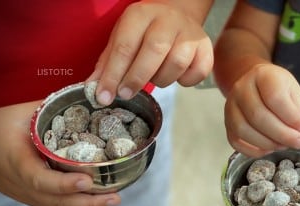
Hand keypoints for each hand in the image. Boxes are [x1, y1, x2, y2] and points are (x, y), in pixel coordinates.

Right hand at [0, 102, 120, 205]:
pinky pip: (51, 203)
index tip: (88, 182)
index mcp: (15, 161)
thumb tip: (88, 98)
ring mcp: (20, 192)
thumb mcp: (21, 111)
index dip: (63, 184)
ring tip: (111, 200)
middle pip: (54, 202)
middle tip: (115, 199)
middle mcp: (18, 183)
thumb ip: (52, 108)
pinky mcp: (24, 194)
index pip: (39, 179)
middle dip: (86, 203)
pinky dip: (72, 203)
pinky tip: (92, 199)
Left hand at [87, 0, 213, 103]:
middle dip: (136, 78)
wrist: (177, 16)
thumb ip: (108, 63)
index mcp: (141, 15)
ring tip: (155, 78)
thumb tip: (94, 90)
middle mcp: (167, 20)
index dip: (113, 74)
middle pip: (154, 51)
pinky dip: (185, 81)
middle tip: (125, 95)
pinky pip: (197, 72)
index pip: (125, 46)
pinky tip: (176, 76)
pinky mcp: (205, 48)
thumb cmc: (144, 33)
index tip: (104, 97)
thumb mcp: (122, 39)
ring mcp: (190, 33)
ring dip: (162, 79)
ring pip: (177, 63)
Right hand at [224, 63, 299, 156]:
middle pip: (258, 116)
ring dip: (268, 143)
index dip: (290, 116)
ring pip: (244, 130)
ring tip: (284, 145)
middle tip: (299, 142)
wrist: (252, 83)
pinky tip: (269, 149)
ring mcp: (230, 106)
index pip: (274, 97)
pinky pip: (235, 141)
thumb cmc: (276, 88)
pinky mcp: (227, 123)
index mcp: (262, 75)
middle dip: (282, 134)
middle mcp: (241, 89)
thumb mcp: (293, 93)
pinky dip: (253, 150)